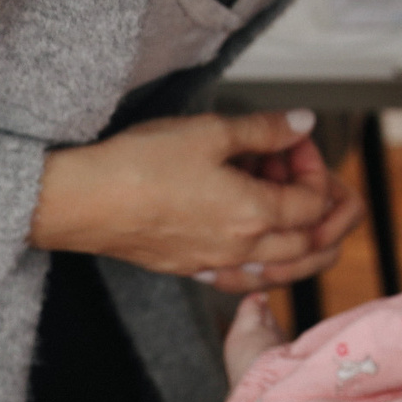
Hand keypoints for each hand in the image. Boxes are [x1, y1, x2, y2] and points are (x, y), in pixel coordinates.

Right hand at [28, 110, 365, 293]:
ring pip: (281, 270)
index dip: (315, 168)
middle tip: (304, 174)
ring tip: (296, 210)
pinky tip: (254, 244)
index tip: (295, 142)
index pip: (313, 202)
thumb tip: (303, 123)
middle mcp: (240, 249)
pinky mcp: (188, 269)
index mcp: (253, 215)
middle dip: (320, 208)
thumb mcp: (209, 131)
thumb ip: (264, 130)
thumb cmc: (139, 164)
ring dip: (301, 243)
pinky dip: (264, 263)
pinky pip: (244, 278)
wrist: (81, 202)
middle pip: (308, 244)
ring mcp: (214, 265)